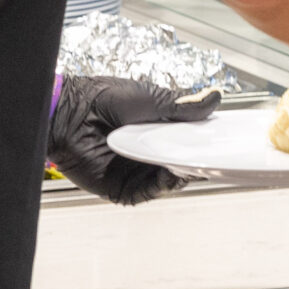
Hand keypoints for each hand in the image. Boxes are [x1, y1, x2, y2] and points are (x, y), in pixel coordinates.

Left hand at [47, 74, 220, 205]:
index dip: (201, 139)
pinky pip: (149, 192)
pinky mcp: (123, 188)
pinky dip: (163, 185)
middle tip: (209, 152)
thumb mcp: (150, 97)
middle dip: (195, 158)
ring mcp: (136, 171)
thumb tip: (214, 99)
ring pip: (169, 179)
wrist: (69, 113)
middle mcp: (147, 151)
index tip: (218, 136)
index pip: (186, 139)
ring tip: (191, 161)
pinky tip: (171, 173)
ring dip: (182, 172)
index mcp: (155, 128)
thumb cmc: (102, 98)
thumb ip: (182, 105)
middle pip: (181, 161)